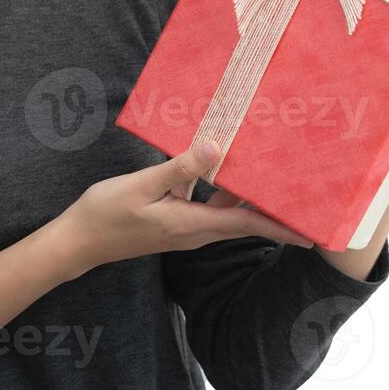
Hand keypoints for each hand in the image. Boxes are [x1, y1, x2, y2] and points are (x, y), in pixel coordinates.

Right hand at [58, 140, 314, 276]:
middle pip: (242, 221)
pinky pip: (206, 206)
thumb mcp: (142, 185)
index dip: (279, 228)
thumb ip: (180, 167)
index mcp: (190, 225)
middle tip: (300, 194)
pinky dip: (219, 191)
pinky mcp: (173, 221)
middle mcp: (193, 231)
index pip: (245, 226)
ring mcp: (183, 228)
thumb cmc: (106, 213)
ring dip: (246, 198)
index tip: (309, 233)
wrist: (79, 240)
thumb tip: (217, 148)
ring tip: (270, 173)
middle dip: (271, 211)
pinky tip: (220, 167)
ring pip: (224, 212)